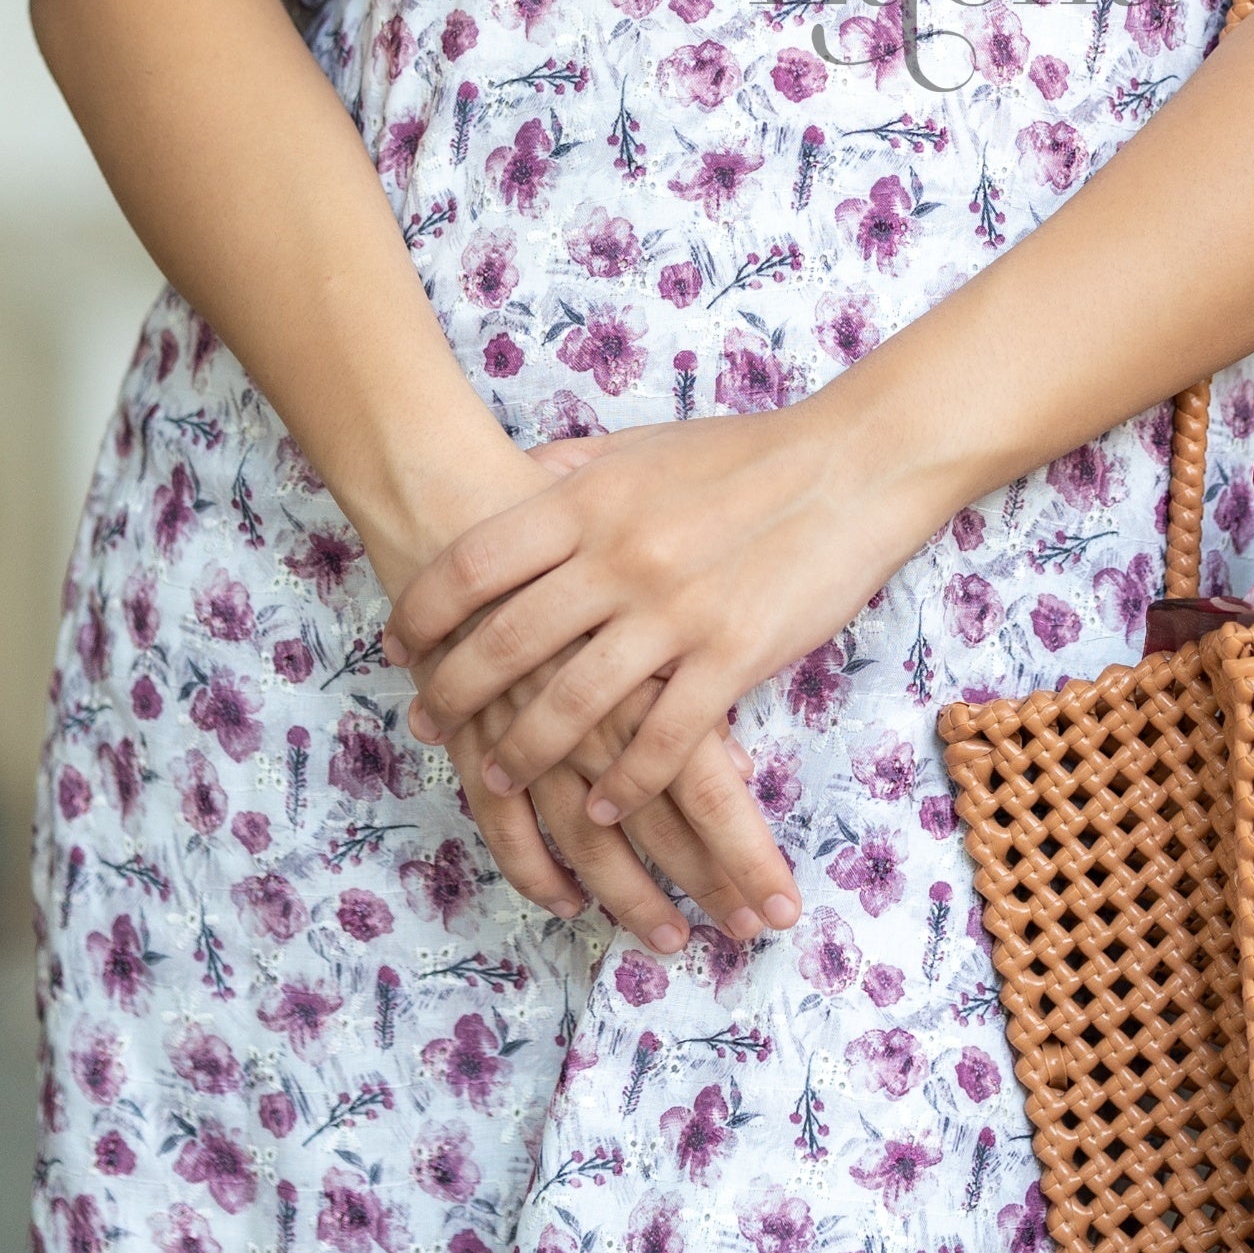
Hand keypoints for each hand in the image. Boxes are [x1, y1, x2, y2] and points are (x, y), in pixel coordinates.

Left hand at [385, 399, 955, 865]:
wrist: (853, 466)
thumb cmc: (745, 454)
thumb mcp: (643, 446)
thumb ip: (572, 468)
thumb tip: (511, 478)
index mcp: (589, 502)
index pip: (475, 564)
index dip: (425, 611)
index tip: (400, 645)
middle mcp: (620, 559)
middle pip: (507, 643)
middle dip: (456, 695)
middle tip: (431, 726)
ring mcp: (676, 613)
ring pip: (575, 704)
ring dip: (528, 753)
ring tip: (500, 777)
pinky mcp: (734, 657)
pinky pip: (662, 742)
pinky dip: (622, 784)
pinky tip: (599, 807)